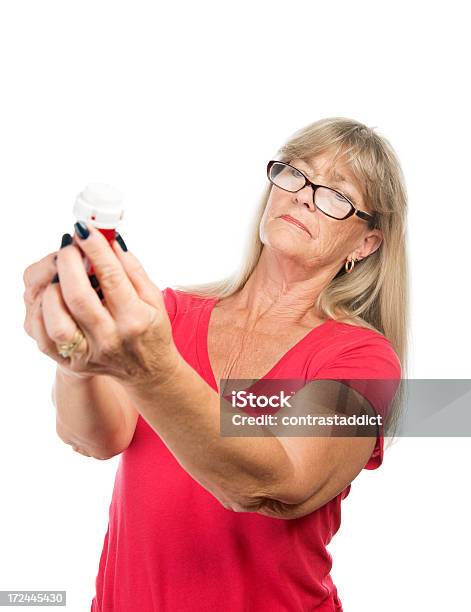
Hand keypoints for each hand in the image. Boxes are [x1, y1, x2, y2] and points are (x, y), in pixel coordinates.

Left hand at [23, 224, 179, 386]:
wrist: (148, 370)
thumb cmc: (151, 328)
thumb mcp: (153, 298)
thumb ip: (132, 269)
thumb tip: (110, 239)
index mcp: (135, 319)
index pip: (111, 277)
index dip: (95, 248)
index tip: (86, 229)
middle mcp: (110, 338)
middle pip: (78, 296)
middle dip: (69, 263)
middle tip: (70, 246)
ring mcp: (89, 352)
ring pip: (57, 320)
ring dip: (53, 289)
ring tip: (61, 274)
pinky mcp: (73, 361)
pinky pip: (45, 337)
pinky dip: (43, 311)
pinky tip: (53, 296)